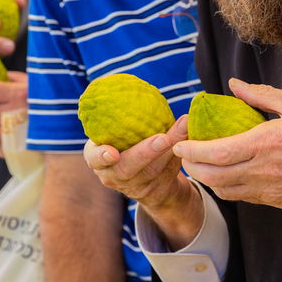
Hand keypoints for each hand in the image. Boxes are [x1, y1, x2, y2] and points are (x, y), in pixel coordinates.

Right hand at [84, 116, 202, 247]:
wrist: (143, 177)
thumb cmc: (124, 146)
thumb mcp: (115, 136)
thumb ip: (120, 120)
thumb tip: (135, 90)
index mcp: (97, 158)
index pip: (94, 159)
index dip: (101, 156)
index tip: (113, 154)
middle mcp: (113, 175)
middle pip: (127, 168)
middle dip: (145, 153)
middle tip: (162, 139)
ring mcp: (133, 187)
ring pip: (152, 171)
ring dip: (168, 151)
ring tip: (179, 135)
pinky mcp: (154, 191)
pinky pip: (167, 172)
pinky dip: (177, 155)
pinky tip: (187, 140)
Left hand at [171, 78, 281, 212]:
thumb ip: (263, 95)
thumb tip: (234, 85)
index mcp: (269, 143)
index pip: (219, 152)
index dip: (193, 151)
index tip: (180, 143)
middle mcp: (265, 170)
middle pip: (214, 176)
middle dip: (192, 167)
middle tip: (184, 154)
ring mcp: (271, 190)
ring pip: (225, 191)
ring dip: (207, 179)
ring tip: (200, 164)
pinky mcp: (278, 201)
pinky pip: (243, 197)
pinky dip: (227, 187)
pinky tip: (226, 174)